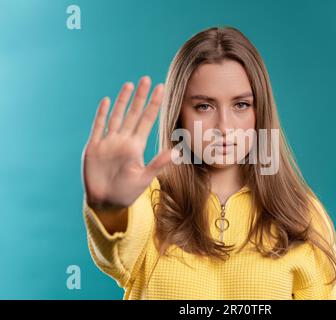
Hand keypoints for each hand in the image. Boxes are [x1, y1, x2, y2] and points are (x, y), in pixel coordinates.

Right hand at [81, 76, 172, 210]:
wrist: (105, 202)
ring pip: (116, 116)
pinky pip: (98, 127)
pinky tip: (106, 101)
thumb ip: (158, 163)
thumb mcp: (144, 177)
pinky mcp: (94, 148)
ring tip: (129, 85)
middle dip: (140, 97)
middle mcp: (123, 140)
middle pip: (132, 113)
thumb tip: (177, 152)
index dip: (153, 105)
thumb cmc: (126, 192)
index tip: (162, 89)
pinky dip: (102, 114)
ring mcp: (108, 142)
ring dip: (122, 101)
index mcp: (136, 146)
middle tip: (147, 79)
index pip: (146, 120)